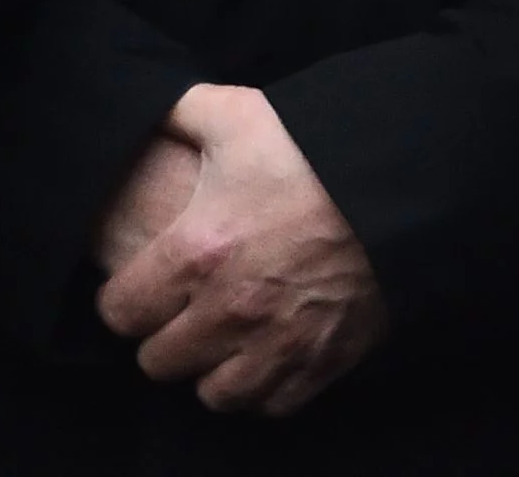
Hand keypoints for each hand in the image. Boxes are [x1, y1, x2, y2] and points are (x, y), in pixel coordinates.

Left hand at [95, 83, 388, 416]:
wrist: (398, 185)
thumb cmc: (309, 149)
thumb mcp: (230, 114)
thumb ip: (173, 115)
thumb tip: (141, 113)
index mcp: (195, 253)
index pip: (120, 312)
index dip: (120, 302)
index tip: (134, 289)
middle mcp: (231, 310)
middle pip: (159, 361)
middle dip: (158, 338)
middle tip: (173, 315)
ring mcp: (280, 342)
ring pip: (215, 394)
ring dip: (208, 370)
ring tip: (214, 342)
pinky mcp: (325, 360)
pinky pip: (275, 404)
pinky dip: (262, 389)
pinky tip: (260, 358)